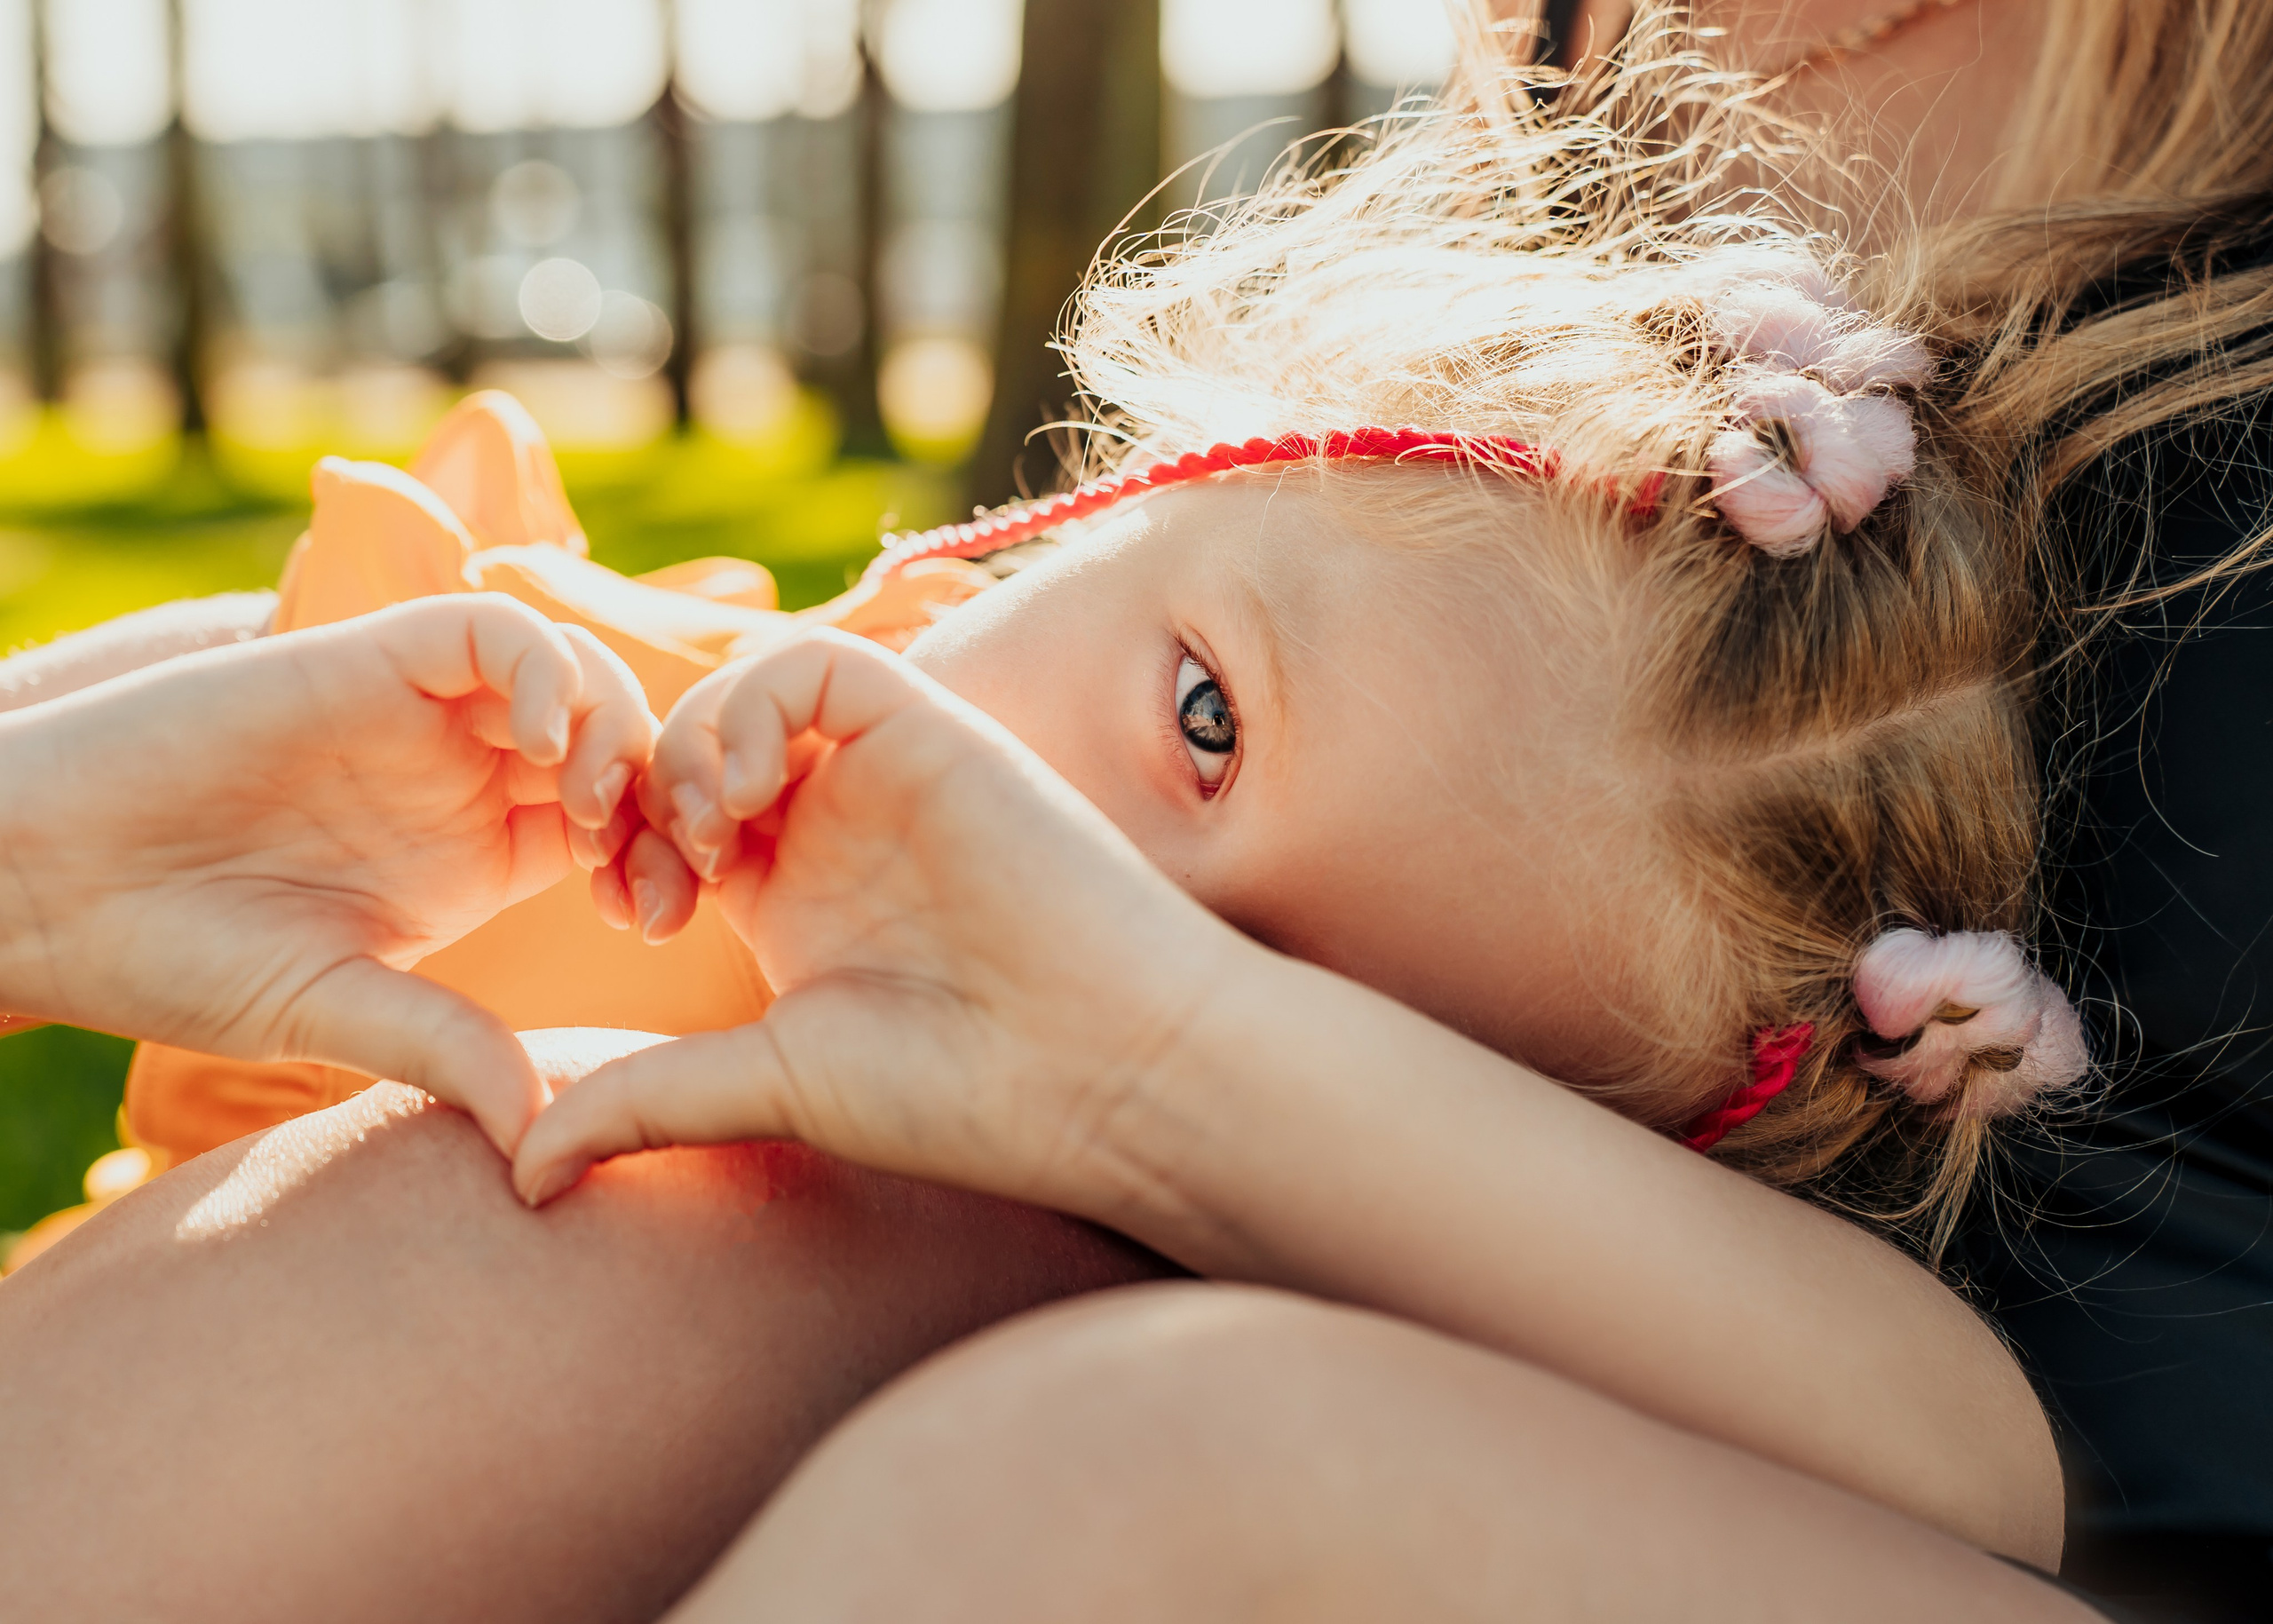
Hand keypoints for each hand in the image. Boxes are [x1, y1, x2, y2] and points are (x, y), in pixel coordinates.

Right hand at [0, 594, 653, 1155]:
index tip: (659, 922)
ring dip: (616, 726)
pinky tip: (544, 744)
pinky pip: (484, 630)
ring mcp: (417, 713)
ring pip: (573, 674)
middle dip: (661, 793)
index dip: (659, 863)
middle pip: (619, 744)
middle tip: (653, 859)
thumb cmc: (171, 959)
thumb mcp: (331, 1008)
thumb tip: (537, 1134)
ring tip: (592, 805)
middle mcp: (462, 776)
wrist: (39, 890)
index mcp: (480, 855)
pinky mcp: (360, 660)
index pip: (618, 830)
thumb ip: (441, 1046)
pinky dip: (538, 667)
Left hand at [513, 629, 1252, 1211]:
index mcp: (796, 902)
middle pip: (698, 748)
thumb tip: (521, 1176)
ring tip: (704, 829)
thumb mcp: (772, 1085)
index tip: (631, 917)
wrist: (1103, 1069)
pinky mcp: (930, 729)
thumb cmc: (958, 1093)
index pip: (674, 826)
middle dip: (643, 790)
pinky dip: (757, 701)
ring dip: (694, 742)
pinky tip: (749, 788)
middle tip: (644, 866)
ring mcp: (883, 775)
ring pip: (749, 692)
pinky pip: (817, 665)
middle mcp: (836, 827)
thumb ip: (647, 1100)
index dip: (625, 850)